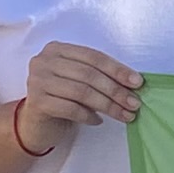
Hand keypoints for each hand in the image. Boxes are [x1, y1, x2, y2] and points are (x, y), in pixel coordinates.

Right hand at [13, 40, 142, 153]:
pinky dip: (88, 116)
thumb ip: (99, 75)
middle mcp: (44, 61)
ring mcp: (37, 80)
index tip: (138, 83)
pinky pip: (71, 108)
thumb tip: (133, 83)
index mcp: (57, 49)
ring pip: (81, 92)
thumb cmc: (62, 98)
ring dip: (108, 105)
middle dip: (115, 90)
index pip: (93, 57)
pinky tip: (98, 121)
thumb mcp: (79, 81)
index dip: (117, 69)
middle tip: (134, 103)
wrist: (36, 123)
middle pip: (89, 74)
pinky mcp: (37, 102)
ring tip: (124, 115)